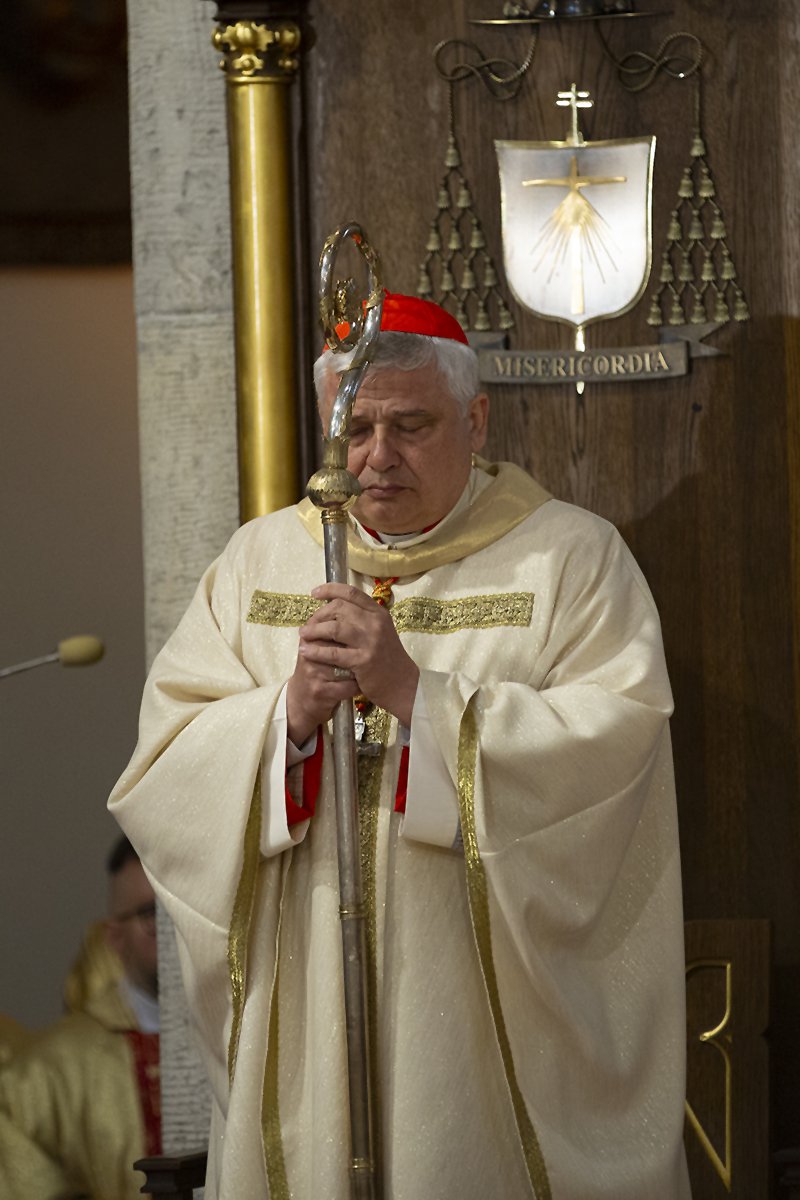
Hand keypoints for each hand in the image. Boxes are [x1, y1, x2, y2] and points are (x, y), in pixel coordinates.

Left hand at [286, 583, 418, 745]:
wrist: (403, 684)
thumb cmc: (387, 658)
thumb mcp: (380, 631)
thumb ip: (362, 618)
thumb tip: (334, 607)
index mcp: (379, 613)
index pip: (352, 593)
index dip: (331, 589)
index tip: (315, 592)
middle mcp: (376, 623)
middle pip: (340, 608)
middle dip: (319, 615)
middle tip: (307, 624)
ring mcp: (370, 642)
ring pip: (334, 628)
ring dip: (314, 631)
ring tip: (303, 635)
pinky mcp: (363, 660)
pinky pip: (333, 653)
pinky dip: (316, 651)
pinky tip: (306, 651)